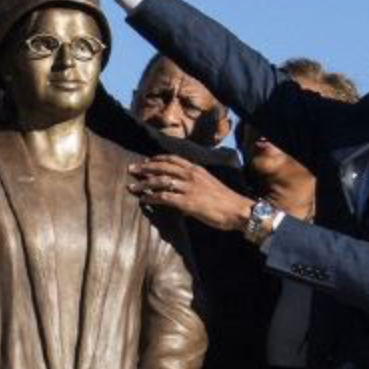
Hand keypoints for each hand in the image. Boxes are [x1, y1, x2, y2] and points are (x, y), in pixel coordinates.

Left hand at [128, 154, 254, 230]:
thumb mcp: (209, 183)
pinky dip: (152, 198)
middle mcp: (190, 175)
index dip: (157, 159)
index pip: (172, 159)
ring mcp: (188, 188)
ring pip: (160, 181)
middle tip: (131, 169)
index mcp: (196, 169)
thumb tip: (182, 187)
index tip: (146, 160)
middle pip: (162, 167)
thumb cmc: (225, 200)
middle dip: (144, 168)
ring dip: (144, 184)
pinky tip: (144, 200)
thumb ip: (195, 182)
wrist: (237, 210)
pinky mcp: (187, 202)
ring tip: (132, 186)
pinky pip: (164, 197)